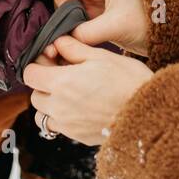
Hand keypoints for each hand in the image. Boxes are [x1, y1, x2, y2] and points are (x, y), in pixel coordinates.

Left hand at [23, 36, 154, 145]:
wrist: (147, 113)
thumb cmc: (128, 81)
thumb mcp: (101, 56)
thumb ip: (75, 48)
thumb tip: (58, 41)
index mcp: (62, 82)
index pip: (30, 74)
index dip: (38, 65)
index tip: (51, 61)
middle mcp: (59, 107)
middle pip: (35, 96)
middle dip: (44, 85)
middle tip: (63, 76)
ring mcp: (68, 125)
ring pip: (43, 115)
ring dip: (50, 105)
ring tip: (70, 95)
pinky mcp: (78, 137)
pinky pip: (59, 128)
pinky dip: (62, 118)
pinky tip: (81, 108)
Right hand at [48, 0, 148, 55]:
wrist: (163, 34)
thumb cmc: (147, 21)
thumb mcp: (117, 25)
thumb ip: (87, 32)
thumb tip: (62, 37)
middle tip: (66, 15)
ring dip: (64, 10)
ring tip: (72, 26)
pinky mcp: (95, 9)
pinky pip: (73, 9)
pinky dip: (69, 19)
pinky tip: (74, 31)